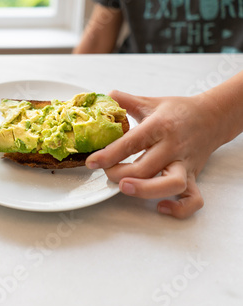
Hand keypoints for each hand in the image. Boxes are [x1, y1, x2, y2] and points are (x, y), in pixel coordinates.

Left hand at [86, 90, 223, 218]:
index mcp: (159, 126)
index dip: (109, 155)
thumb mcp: (150, 102)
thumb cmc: (178, 110)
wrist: (213, 116)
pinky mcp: (194, 176)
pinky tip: (160, 207)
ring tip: (125, 188)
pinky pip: (193, 199)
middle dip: (120, 174)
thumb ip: (126, 101)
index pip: (132, 143)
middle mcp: (173, 146)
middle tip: (106, 172)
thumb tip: (106, 96)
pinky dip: (179, 208)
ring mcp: (185, 163)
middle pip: (146, 168)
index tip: (92, 162)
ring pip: (171, 184)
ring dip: (146, 190)